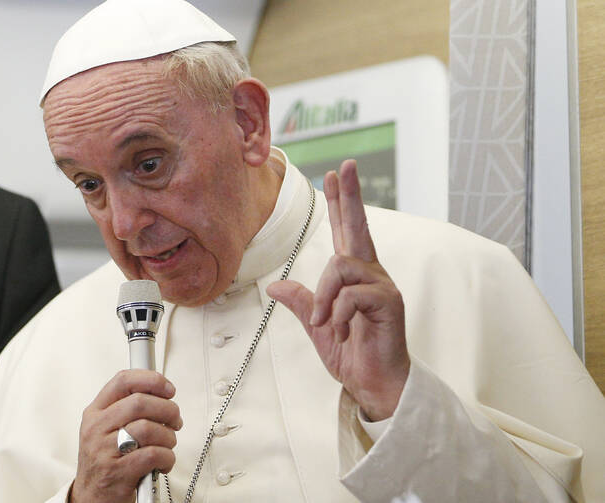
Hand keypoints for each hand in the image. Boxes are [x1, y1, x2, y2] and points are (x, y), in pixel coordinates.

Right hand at [70, 369, 182, 502]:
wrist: (91, 498)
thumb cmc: (106, 461)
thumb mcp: (107, 429)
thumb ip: (129, 408)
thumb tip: (162, 393)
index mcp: (95, 412)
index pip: (123, 380)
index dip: (152, 380)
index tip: (169, 389)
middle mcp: (96, 428)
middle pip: (140, 402)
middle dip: (168, 410)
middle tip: (175, 420)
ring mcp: (104, 450)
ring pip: (149, 428)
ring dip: (168, 437)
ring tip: (168, 445)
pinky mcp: (116, 472)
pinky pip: (153, 454)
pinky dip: (167, 457)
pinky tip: (164, 462)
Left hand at [267, 160, 409, 420]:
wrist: (374, 384)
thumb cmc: (352, 355)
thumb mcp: (319, 327)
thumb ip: (303, 303)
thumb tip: (275, 285)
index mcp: (355, 277)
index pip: (346, 233)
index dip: (340, 204)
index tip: (333, 175)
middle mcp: (371, 274)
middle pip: (359, 227)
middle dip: (349, 195)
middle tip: (345, 165)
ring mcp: (382, 286)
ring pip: (342, 266)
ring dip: (326, 296)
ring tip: (327, 322)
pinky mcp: (389, 302)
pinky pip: (351, 294)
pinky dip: (338, 313)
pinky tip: (343, 331)